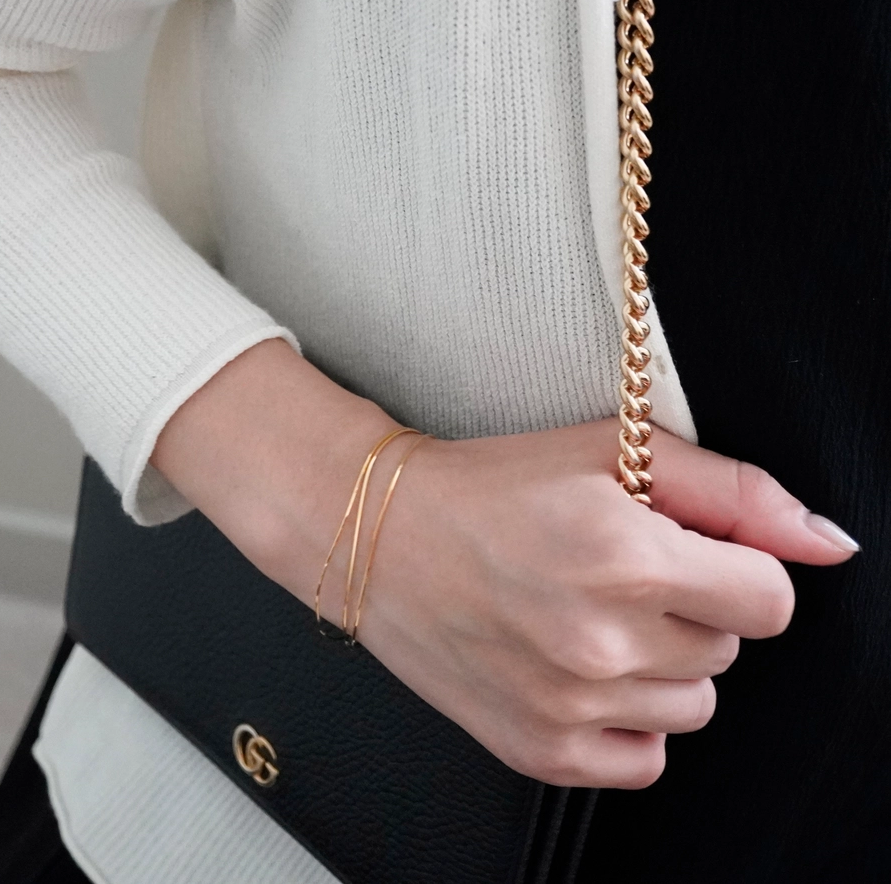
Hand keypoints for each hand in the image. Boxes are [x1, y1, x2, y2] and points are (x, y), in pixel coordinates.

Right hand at [153, 341, 857, 789]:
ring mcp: (568, 704)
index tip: (685, 550)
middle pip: (730, 649)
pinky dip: (624, 718)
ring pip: (692, 705)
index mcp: (623, 554)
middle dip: (689, 607)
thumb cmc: (491, 484)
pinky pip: (645, 758)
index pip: (771, 599)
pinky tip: (573, 664)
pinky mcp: (541, 750)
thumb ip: (733, 490)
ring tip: (588, 615)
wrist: (382, 534)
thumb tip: (829, 543)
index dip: (733, 566)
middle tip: (613, 571)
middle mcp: (599, 638)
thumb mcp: (609, 451)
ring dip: (658, 663)